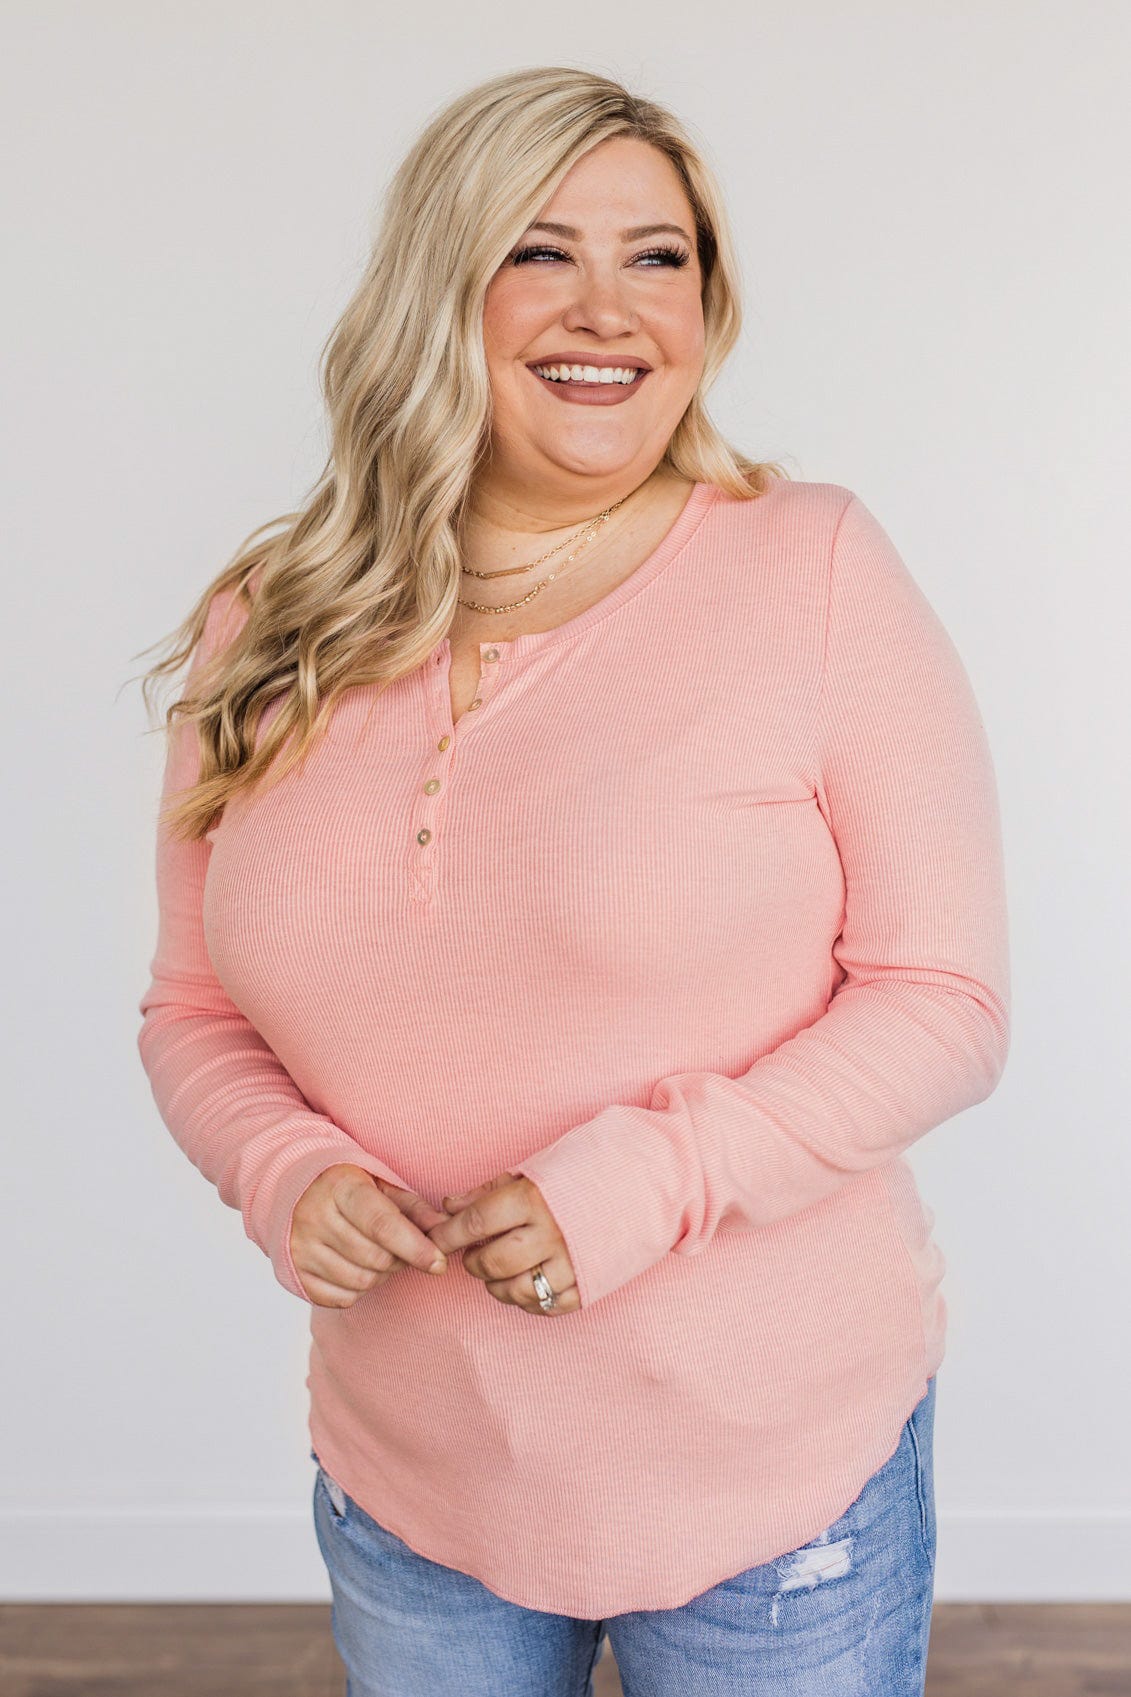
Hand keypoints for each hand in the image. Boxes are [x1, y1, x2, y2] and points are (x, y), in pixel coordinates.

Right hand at [289, 1164, 449, 1307]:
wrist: (294, 1190)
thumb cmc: (347, 1187)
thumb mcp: (381, 1185)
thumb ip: (414, 1208)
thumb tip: (445, 1229)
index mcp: (339, 1187)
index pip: (382, 1225)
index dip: (414, 1247)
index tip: (438, 1263)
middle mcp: (313, 1217)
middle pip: (375, 1258)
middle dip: (400, 1259)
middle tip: (402, 1249)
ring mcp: (300, 1249)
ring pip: (361, 1281)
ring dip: (381, 1275)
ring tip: (378, 1255)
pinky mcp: (294, 1275)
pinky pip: (342, 1298)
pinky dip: (358, 1290)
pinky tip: (356, 1267)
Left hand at [426, 1171, 579, 1315]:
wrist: (646, 1181)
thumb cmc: (585, 1169)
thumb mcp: (536, 1169)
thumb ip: (490, 1191)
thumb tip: (449, 1206)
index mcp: (534, 1199)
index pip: (475, 1223)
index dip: (448, 1235)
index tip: (437, 1239)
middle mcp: (551, 1234)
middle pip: (491, 1263)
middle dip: (473, 1262)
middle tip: (474, 1253)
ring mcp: (571, 1264)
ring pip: (515, 1291)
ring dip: (496, 1286)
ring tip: (499, 1271)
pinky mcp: (589, 1286)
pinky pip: (546, 1307)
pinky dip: (527, 1301)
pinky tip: (525, 1285)